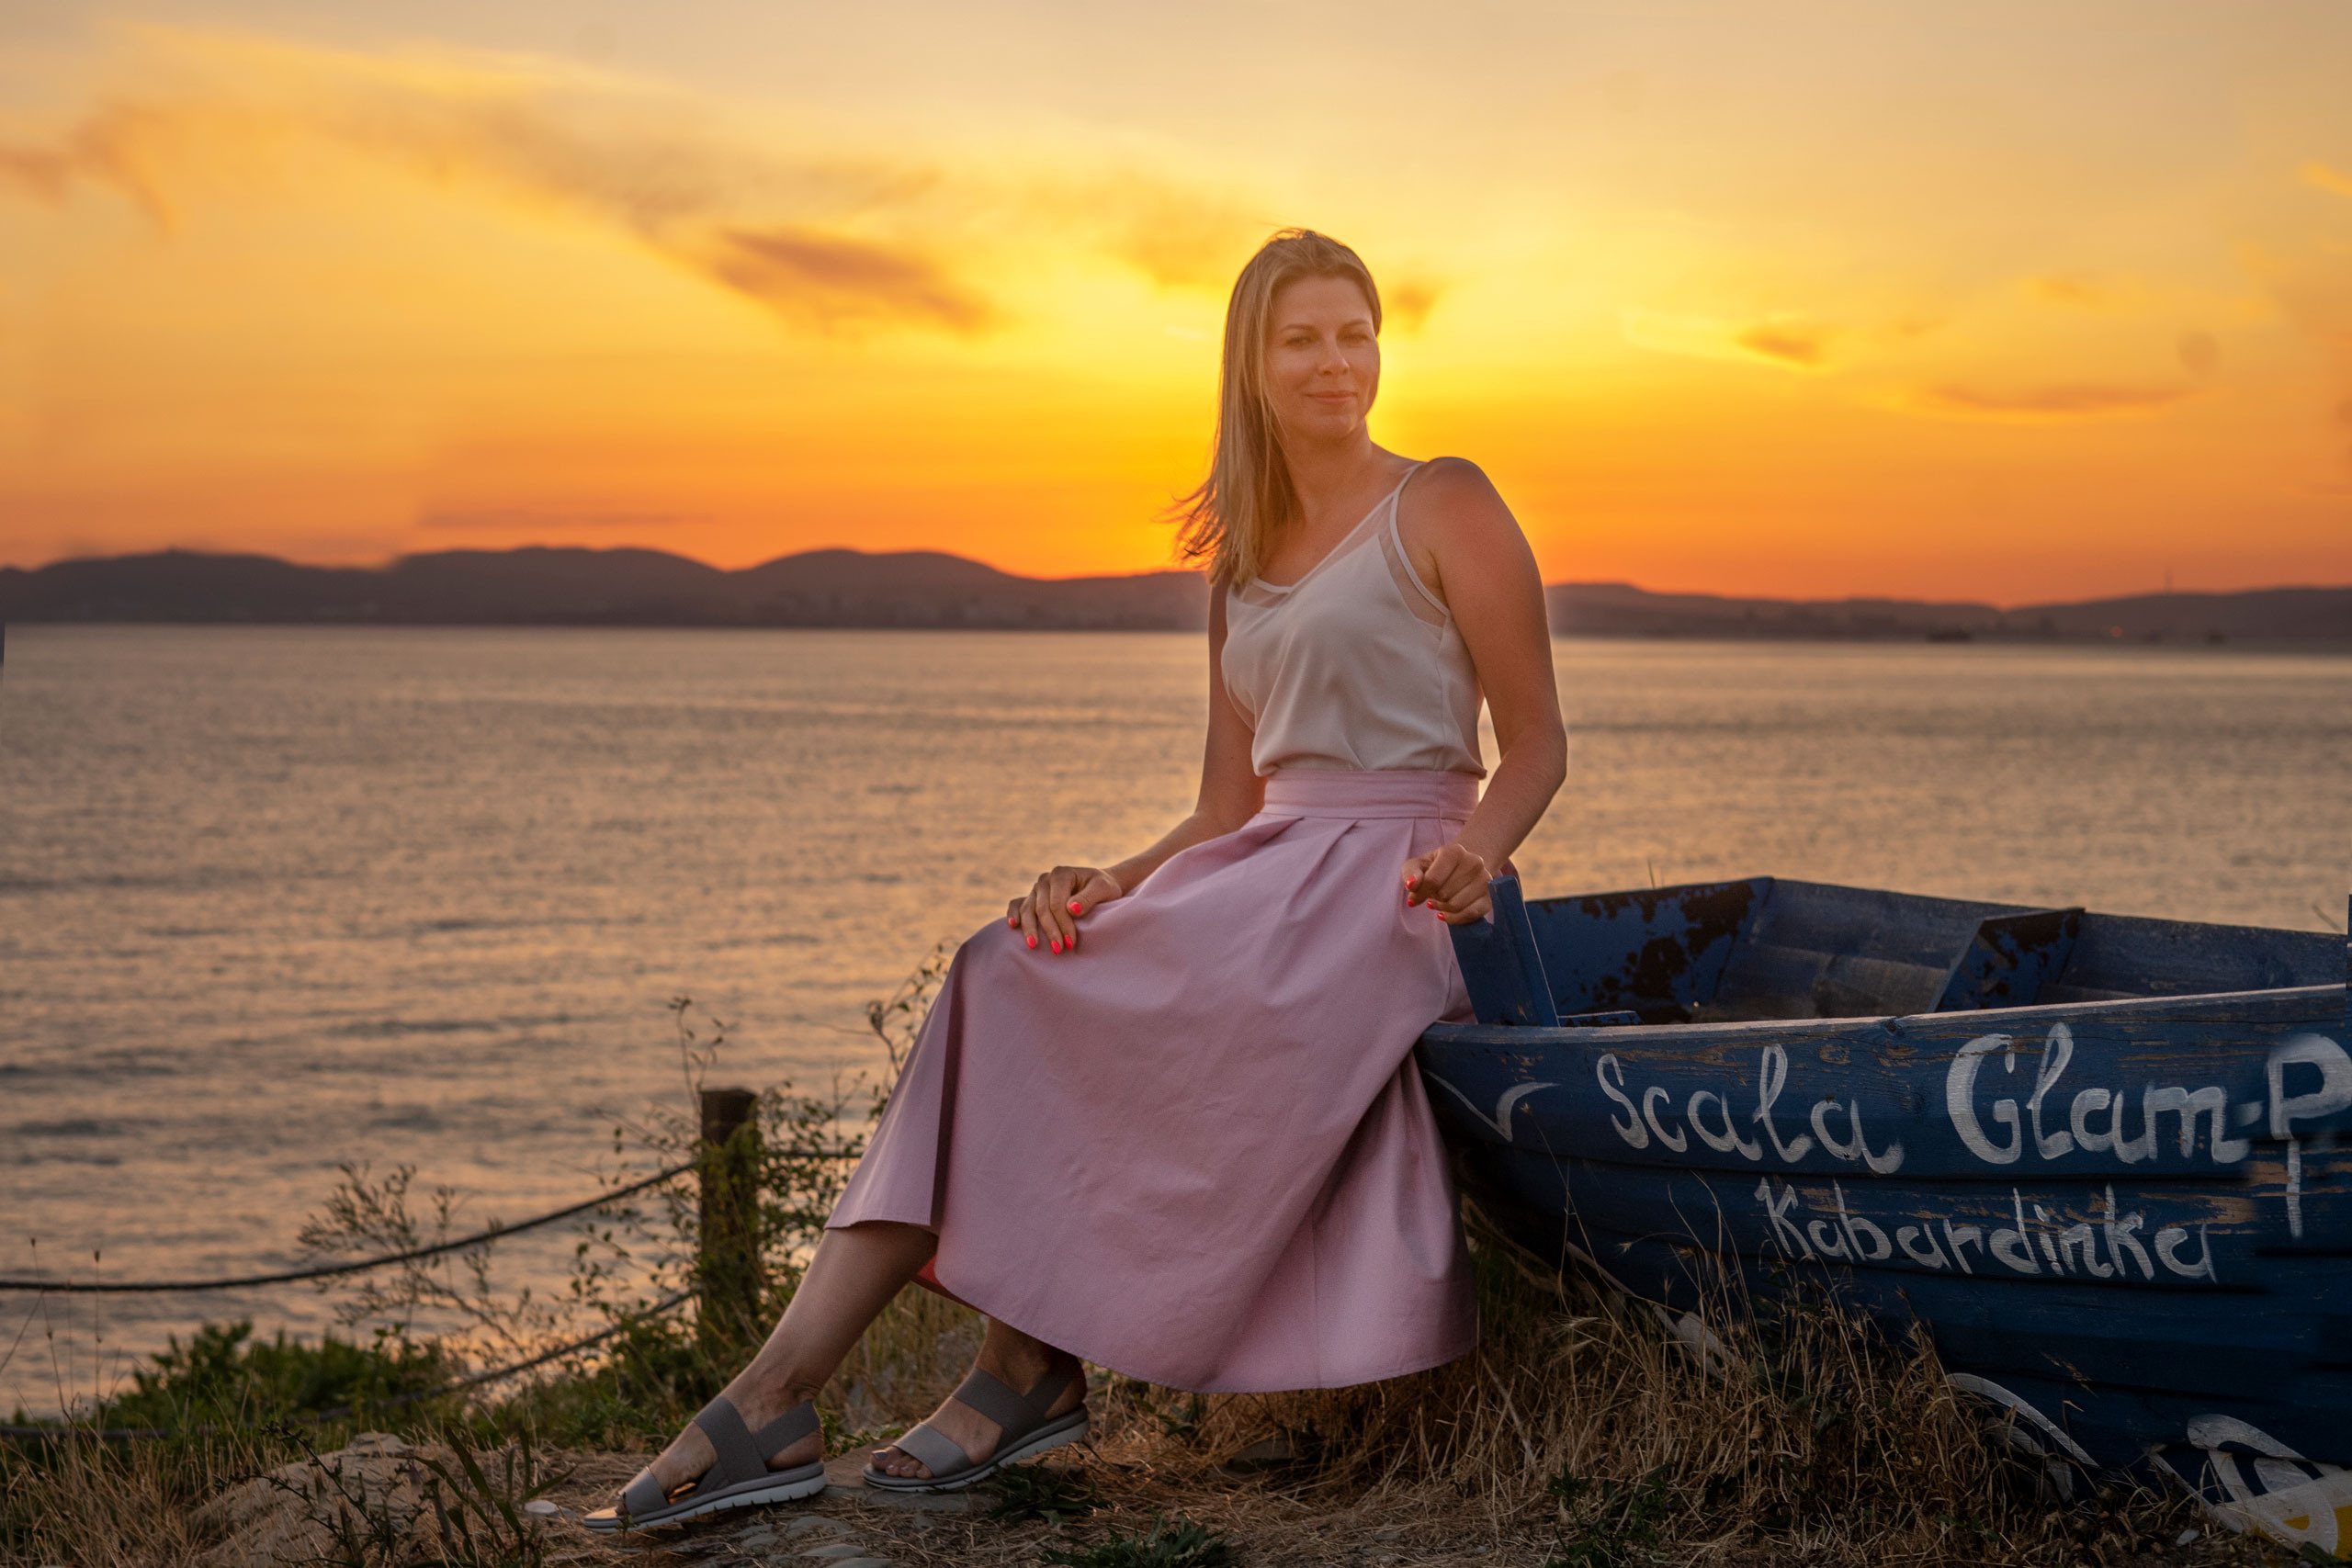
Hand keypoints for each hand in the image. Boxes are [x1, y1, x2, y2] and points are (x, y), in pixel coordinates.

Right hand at [1007, 865, 1123, 954]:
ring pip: (1028, 909)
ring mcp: (1037, 888)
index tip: (1070, 943)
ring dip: (1030, 929)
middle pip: (1041, 908)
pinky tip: (1013, 926)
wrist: (1100, 886)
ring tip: (1034, 946)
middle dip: (1049, 930)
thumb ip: (1088, 897)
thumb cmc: (1104, 888)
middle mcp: (1045, 879)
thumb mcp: (1104, 889)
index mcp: (1061, 874)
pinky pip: (1017, 904)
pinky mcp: (1032, 897)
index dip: (1062, 924)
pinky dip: (1013, 913)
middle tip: (1058, 950)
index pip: (1056, 903)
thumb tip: (1071, 909)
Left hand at [1403, 843, 1492, 925]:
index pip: (1432, 881)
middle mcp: (1474, 862)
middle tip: (1433, 894)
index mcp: (1454, 851)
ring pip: (1456, 906)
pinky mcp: (1490, 897)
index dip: (1420, 892)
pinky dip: (1454, 918)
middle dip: (1434, 898)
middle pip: (1444, 894)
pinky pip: (1470, 915)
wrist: (1461, 868)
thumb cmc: (1435, 868)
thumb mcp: (1417, 865)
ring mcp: (1485, 879)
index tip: (1416, 893)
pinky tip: (1447, 913)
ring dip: (1443, 908)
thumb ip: (1410, 873)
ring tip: (1440, 901)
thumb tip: (1412, 885)